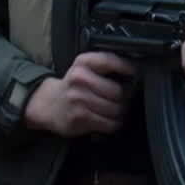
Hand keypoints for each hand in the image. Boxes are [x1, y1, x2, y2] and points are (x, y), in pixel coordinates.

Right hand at [23, 52, 138, 136]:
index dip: (128, 68)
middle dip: (124, 98)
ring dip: (120, 112)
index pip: (111, 61)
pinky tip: (109, 120)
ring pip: (116, 109)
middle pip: (118, 91)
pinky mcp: (80, 118)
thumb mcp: (85, 67)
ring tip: (115, 110)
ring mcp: (79, 99)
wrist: (47, 104)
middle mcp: (80, 79)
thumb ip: (106, 65)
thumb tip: (135, 73)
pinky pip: (109, 123)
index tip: (136, 74)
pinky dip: (114, 124)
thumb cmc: (73, 85)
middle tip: (123, 99)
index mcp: (84, 62)